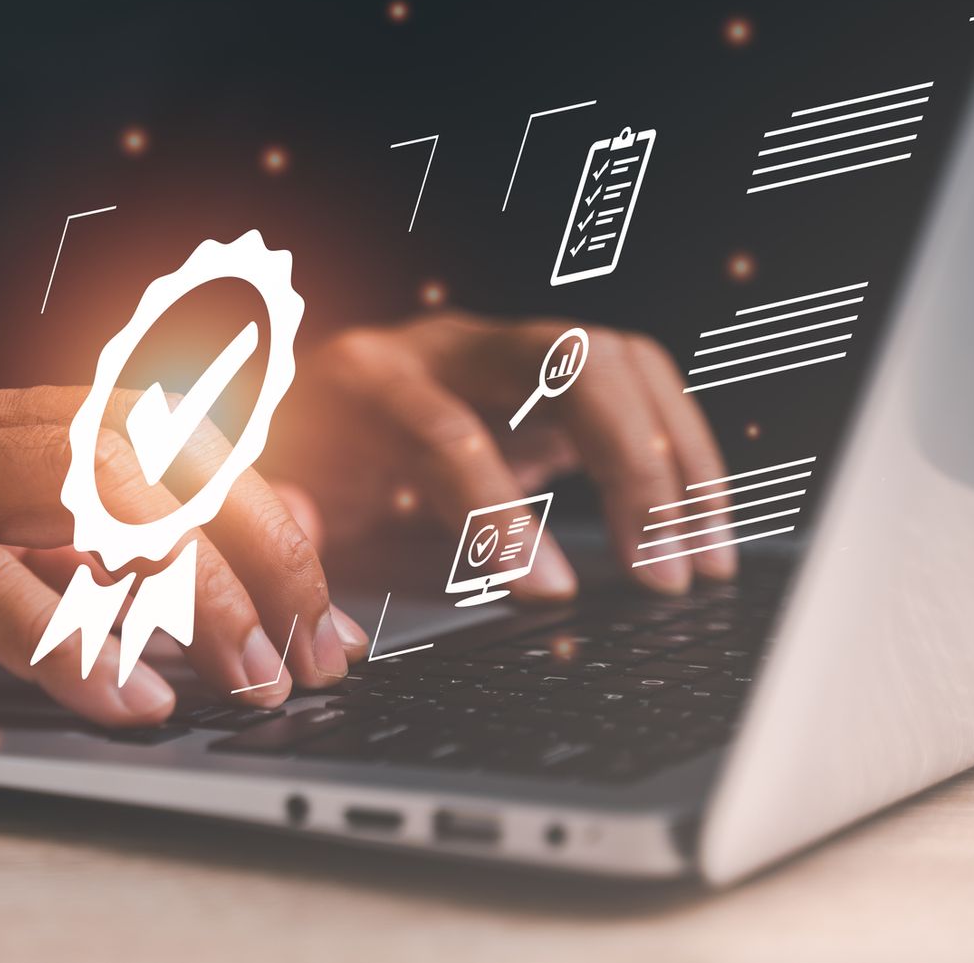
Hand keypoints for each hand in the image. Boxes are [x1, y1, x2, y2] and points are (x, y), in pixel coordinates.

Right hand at [0, 380, 367, 725]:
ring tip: (250, 674)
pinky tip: (123, 699)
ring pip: (86, 486)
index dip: (252, 496)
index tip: (315, 584)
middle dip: (257, 536)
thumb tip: (146, 592)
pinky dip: (65, 638)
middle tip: (314, 640)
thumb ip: (9, 545)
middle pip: (149, 442)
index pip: (150, 425)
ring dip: (190, 585)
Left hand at [269, 311, 730, 594]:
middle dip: (626, 462)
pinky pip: (639, 387)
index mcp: (362, 379)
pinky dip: (681, 455)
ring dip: (675, 458)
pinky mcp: (551, 377)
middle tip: (659, 571)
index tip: (550, 592)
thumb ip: (298, 550)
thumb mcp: (274, 511)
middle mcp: (442, 346)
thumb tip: (329, 626)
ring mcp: (505, 350)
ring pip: (617, 359)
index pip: (446, 431)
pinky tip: (696, 531)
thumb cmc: (289, 471)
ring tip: (699, 563)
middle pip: (563, 356)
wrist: (295, 414)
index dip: (498, 515)